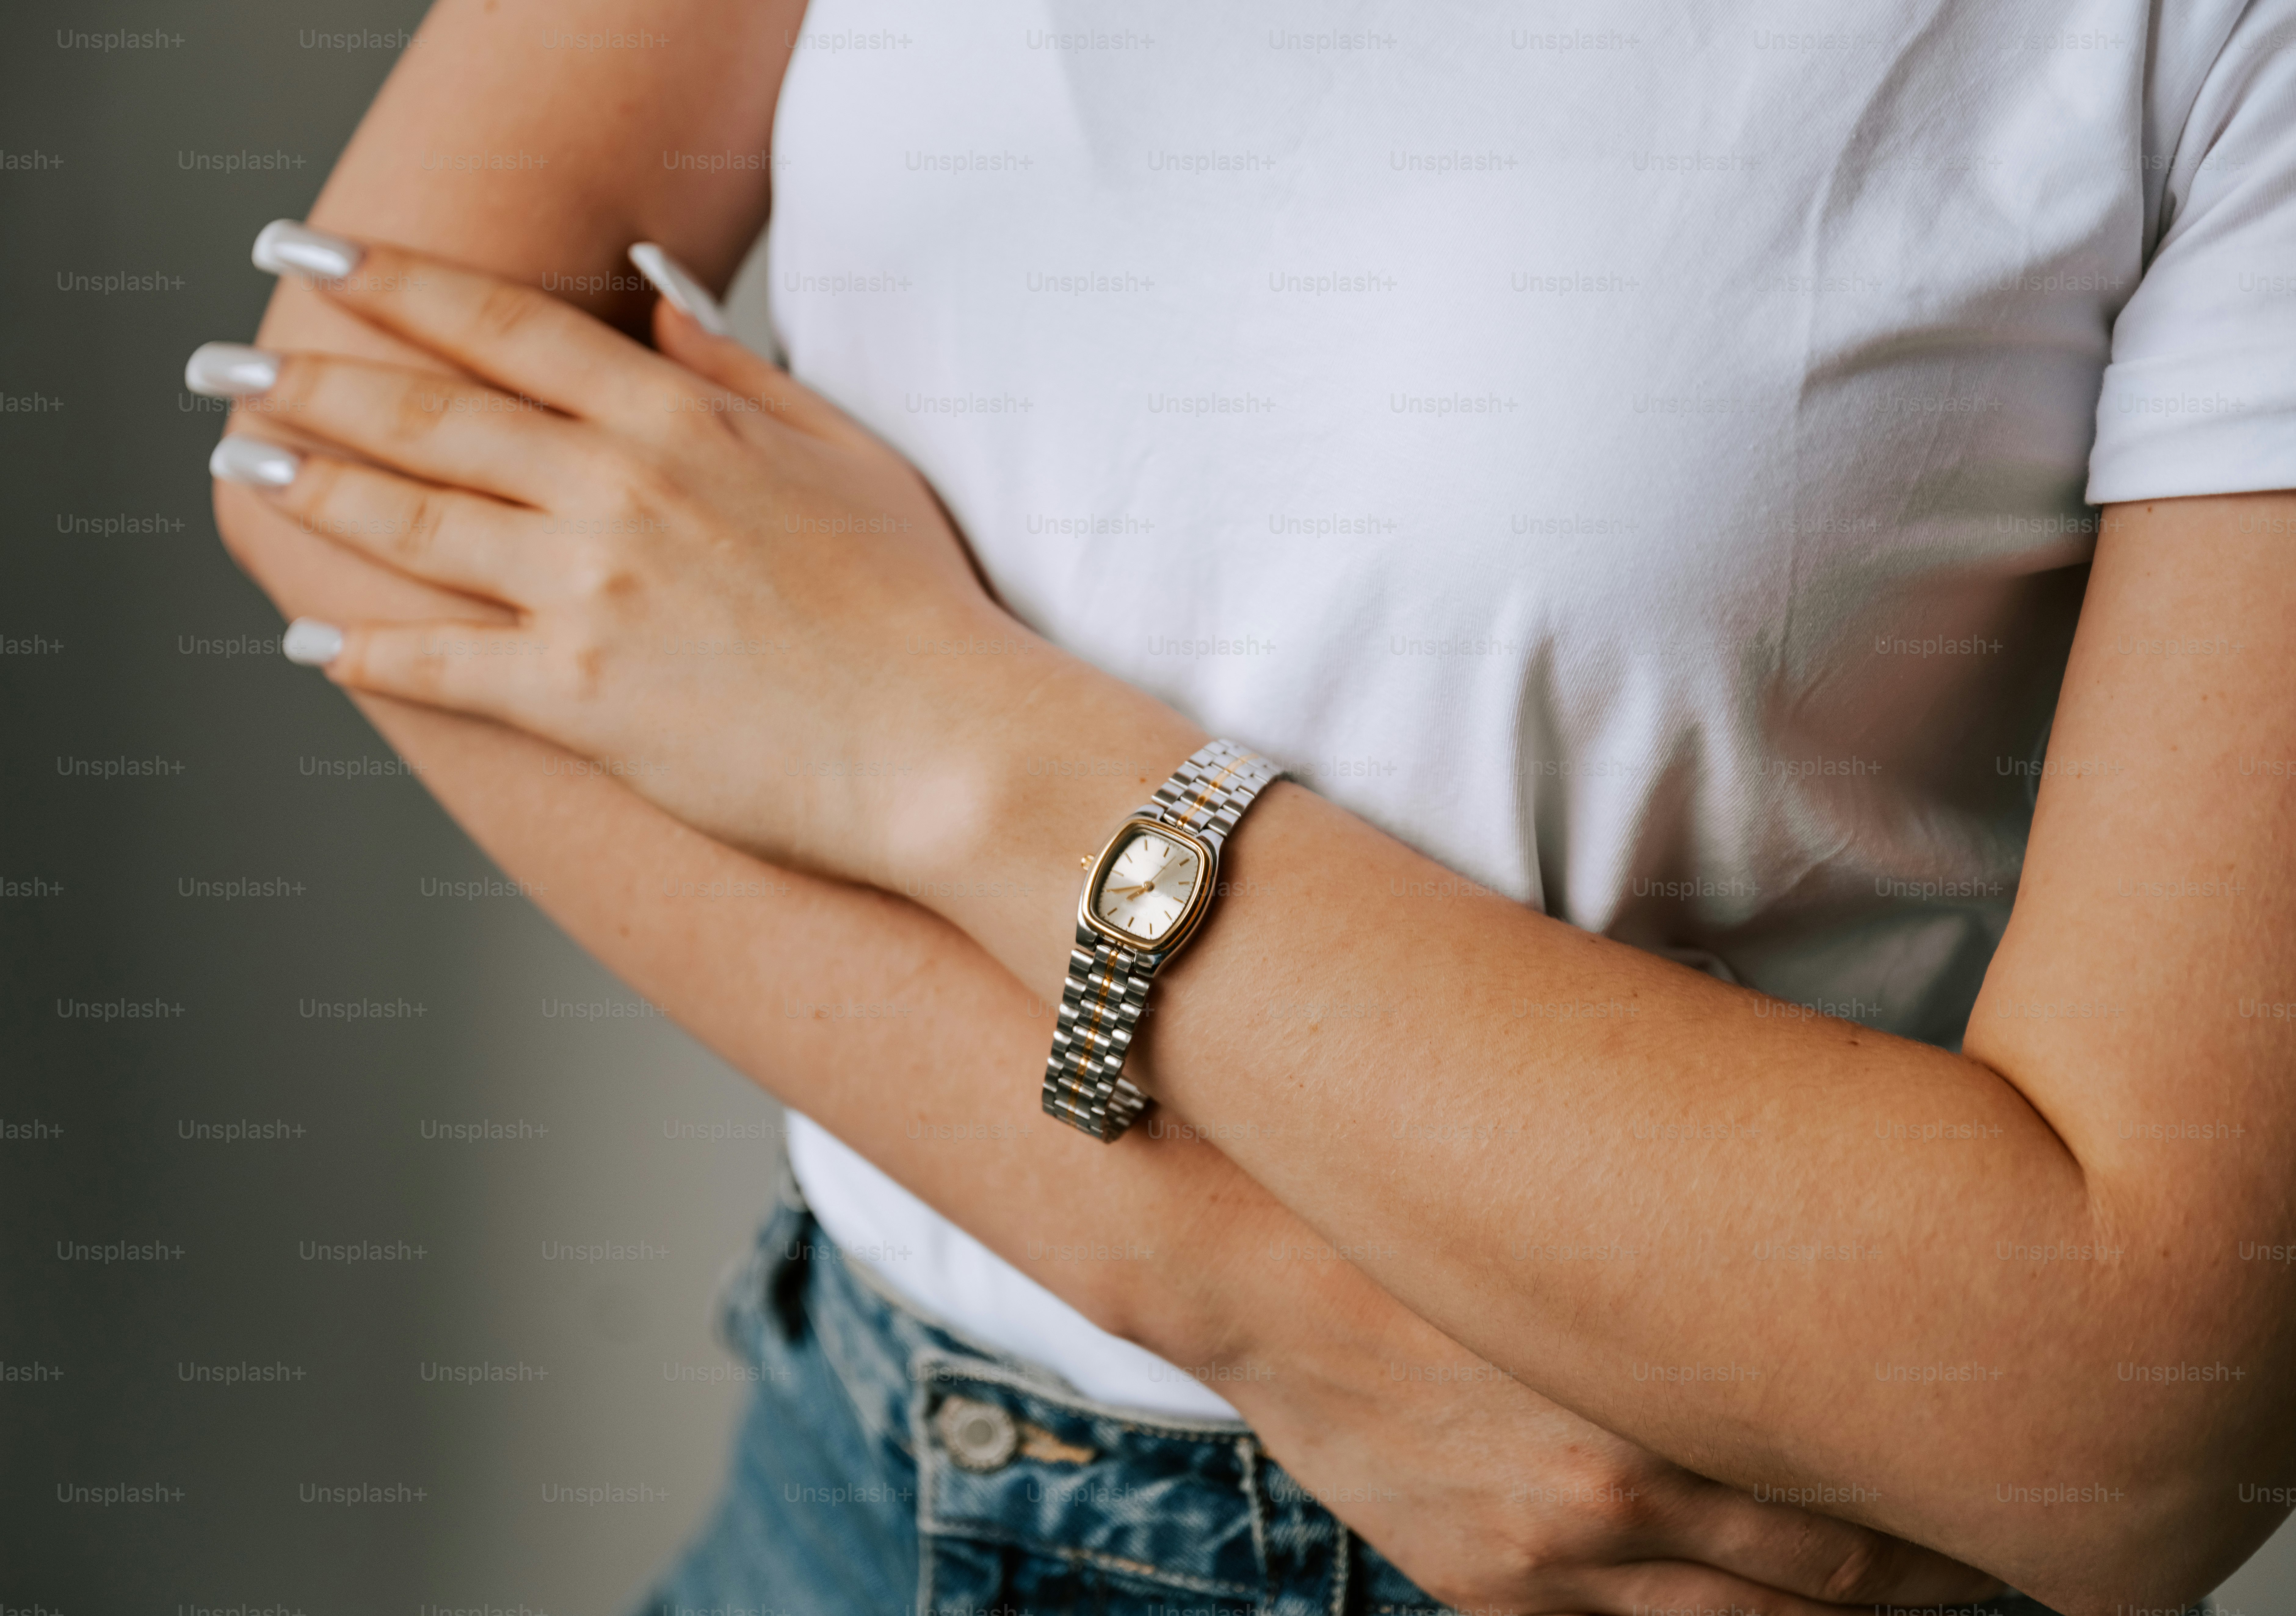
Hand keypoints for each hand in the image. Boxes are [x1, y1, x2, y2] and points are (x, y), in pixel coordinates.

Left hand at [192, 226, 1075, 887]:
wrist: (950, 747)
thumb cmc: (917, 606)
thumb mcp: (844, 454)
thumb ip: (738, 372)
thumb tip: (657, 301)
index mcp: (678, 425)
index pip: (501, 327)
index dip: (393, 283)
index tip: (319, 258)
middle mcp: (617, 495)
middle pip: (428, 415)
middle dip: (313, 380)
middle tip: (235, 367)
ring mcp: (591, 598)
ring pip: (412, 526)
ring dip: (314, 487)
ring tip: (248, 462)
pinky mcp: (580, 702)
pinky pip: (440, 666)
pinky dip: (362, 650)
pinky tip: (308, 635)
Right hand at [1185, 1227, 2006, 1615]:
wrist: (1258, 1260)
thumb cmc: (1432, 1221)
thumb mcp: (1590, 1245)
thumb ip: (1711, 1303)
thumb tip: (1831, 1326)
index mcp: (1651, 1397)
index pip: (1859, 1503)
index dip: (1948, 1519)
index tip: (2000, 1493)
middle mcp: (1612, 1500)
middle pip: (1828, 1584)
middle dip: (1922, 1577)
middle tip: (1985, 1551)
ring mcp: (1545, 1561)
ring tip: (1898, 1582)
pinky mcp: (1485, 1588)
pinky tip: (1758, 1597)